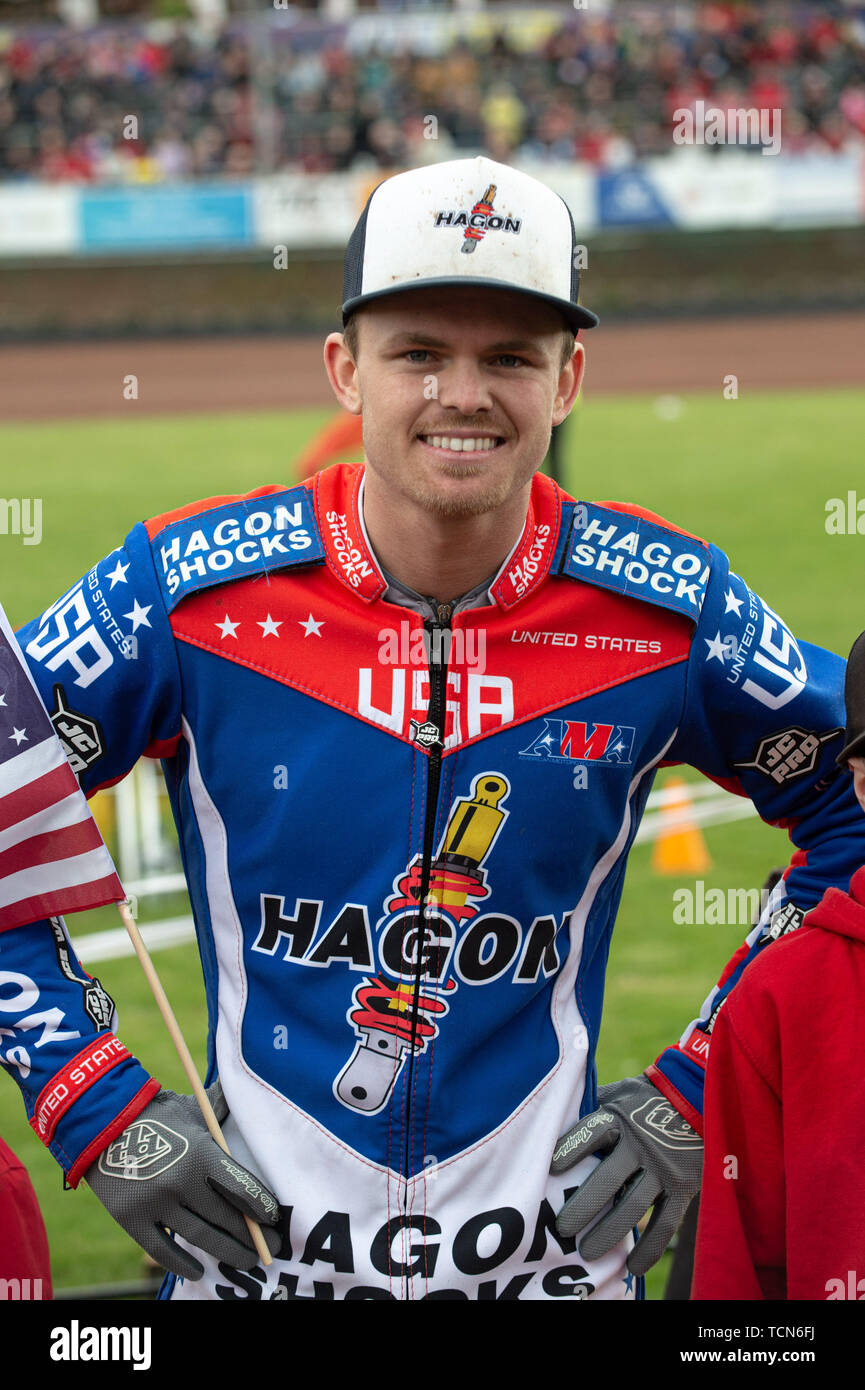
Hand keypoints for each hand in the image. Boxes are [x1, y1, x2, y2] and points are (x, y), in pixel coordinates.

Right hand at [85, 1083, 281, 1279]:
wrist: (100, 1121)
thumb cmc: (153, 1112)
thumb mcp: (191, 1108)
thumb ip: (219, 1107)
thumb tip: (245, 1092)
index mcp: (200, 1153)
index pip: (242, 1189)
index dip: (262, 1208)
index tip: (273, 1219)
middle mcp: (181, 1181)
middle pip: (226, 1218)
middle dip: (253, 1236)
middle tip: (271, 1247)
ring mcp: (155, 1204)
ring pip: (201, 1238)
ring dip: (228, 1252)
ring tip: (247, 1259)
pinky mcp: (131, 1220)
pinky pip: (163, 1251)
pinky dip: (183, 1265)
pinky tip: (199, 1270)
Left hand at [551, 1075, 702, 1276]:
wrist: (697, 1098)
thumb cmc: (645, 1099)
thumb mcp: (619, 1094)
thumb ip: (591, 1105)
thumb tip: (554, 1113)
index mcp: (620, 1119)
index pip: (592, 1133)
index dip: (571, 1149)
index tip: (550, 1168)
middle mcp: (641, 1145)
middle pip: (608, 1178)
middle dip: (583, 1205)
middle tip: (561, 1228)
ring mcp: (664, 1169)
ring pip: (634, 1206)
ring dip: (609, 1232)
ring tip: (585, 1253)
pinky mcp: (683, 1188)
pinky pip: (666, 1223)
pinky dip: (649, 1248)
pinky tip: (631, 1266)